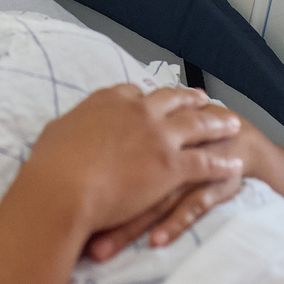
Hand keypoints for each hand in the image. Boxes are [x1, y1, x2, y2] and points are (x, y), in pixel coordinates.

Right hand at [19, 85, 243, 255]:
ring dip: (217, 123)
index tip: (154, 99)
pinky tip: (234, 165)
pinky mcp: (171, 165)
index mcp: (109, 101)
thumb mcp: (55, 134)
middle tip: (202, 98)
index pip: (135, 93)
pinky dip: (221, 164)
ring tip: (232, 122)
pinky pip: (204, 163)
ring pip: (197, 125)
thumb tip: (66, 129)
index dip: (148, 97)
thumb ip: (71, 126)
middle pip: (173, 100)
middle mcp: (138, 112)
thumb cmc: (49, 168)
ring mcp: (157, 137)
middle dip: (190, 99)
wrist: (61, 190)